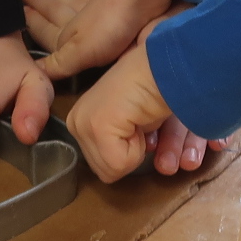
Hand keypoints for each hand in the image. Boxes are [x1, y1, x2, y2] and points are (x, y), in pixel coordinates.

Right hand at [31, 0, 173, 77]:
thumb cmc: (110, 27)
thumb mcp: (81, 52)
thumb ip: (58, 62)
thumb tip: (31, 72)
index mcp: (68, 35)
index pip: (43, 29)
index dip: (30, 22)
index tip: (13, 11)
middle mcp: (78, 20)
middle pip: (54, 11)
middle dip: (39, 4)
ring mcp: (98, 9)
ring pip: (70, 3)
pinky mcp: (119, 3)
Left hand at [64, 42, 179, 182]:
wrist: (164, 68)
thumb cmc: (158, 93)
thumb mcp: (134, 124)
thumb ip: (122, 144)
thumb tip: (119, 170)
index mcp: (83, 120)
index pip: (104, 166)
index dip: (132, 152)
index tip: (140, 126)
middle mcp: (76, 122)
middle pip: (106, 172)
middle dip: (134, 155)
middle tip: (143, 124)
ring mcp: (82, 125)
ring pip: (112, 171)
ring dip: (139, 152)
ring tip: (143, 124)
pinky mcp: (95, 127)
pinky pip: (119, 165)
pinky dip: (139, 150)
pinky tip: (140, 123)